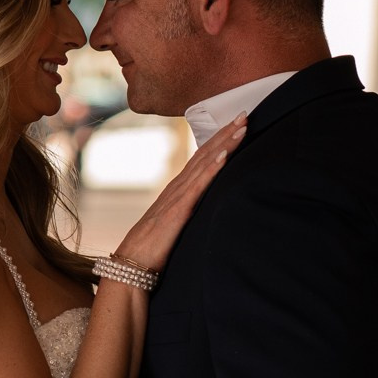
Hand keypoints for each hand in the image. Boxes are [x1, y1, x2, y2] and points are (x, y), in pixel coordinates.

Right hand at [115, 116, 245, 277]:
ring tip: (240, 127)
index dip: (219, 140)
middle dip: (225, 133)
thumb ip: (189, 210)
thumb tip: (204, 206)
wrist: (132, 263)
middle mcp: (178, 187)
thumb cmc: (153, 247)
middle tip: (244, 114)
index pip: (202, 158)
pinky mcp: (178, 211)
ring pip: (204, 164)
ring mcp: (177, 197)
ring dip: (223, 144)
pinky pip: (198, 187)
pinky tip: (224, 156)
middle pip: (205, 154)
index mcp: (178, 190)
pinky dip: (211, 169)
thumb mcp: (176, 222)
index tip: (236, 124)